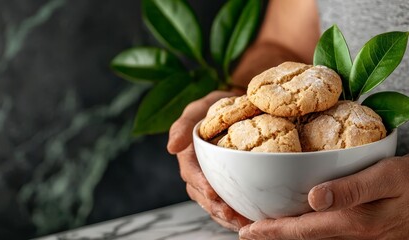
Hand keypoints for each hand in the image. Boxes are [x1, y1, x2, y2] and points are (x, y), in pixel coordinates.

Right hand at [167, 90, 251, 231]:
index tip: (211, 192)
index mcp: (188, 153)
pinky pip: (227, 204)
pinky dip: (235, 214)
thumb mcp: (200, 107)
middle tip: (232, 215)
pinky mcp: (225, 185)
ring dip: (225, 216)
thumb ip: (183, 125)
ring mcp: (211, 179)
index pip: (190, 172)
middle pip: (201, 194)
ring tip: (243, 223)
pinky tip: (249, 220)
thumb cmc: (219, 105)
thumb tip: (171, 148)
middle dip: (215, 207)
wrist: (243, 107)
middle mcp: (197, 170)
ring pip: (213, 204)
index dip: (199, 183)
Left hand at [239, 155, 408, 238]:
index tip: (245, 232)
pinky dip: (300, 228)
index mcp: (352, 222)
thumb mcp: (387, 177)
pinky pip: (322, 233)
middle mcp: (350, 234)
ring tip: (258, 226)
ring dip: (283, 233)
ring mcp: (355, 236)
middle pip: (300, 237)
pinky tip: (292, 219)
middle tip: (242, 228)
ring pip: (309, 237)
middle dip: (269, 234)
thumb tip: (314, 197)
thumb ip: (352, 189)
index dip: (270, 231)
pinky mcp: (359, 231)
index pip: (300, 230)